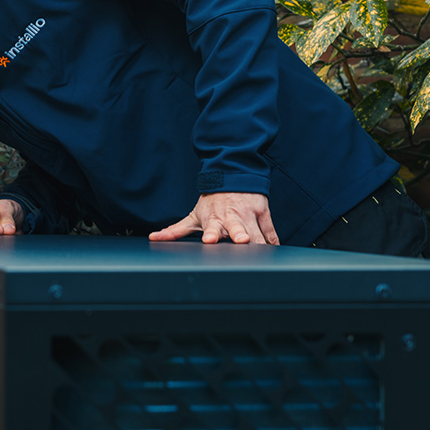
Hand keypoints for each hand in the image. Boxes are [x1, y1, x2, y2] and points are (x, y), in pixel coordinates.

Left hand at [149, 192, 279, 244]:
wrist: (233, 177)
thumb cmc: (212, 202)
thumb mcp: (194, 215)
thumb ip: (176, 230)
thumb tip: (154, 238)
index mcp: (214, 219)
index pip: (212, 228)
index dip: (211, 234)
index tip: (209, 240)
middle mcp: (232, 217)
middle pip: (237, 228)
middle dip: (240, 234)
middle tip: (241, 240)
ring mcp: (249, 215)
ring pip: (257, 232)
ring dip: (260, 242)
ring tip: (264, 252)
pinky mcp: (263, 213)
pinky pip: (271, 231)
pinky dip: (274, 243)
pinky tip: (276, 252)